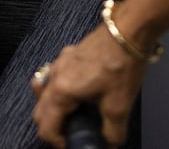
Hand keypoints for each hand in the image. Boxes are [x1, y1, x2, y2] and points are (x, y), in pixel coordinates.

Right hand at [31, 25, 146, 148]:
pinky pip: (56, 75)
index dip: (57, 142)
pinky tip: (81, 91)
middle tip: (72, 133)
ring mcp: (62, 61)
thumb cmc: (121, 62)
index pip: (45, 127)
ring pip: (44, 91)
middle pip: (40, 111)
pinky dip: (61, 89)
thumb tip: (110, 144)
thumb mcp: (119, 107)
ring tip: (74, 113)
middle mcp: (56, 75)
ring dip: (53, 107)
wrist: (128, 30)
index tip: (72, 144)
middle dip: (52, 127)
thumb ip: (112, 133)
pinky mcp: (71, 53)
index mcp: (62, 91)